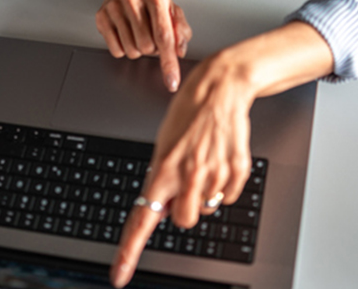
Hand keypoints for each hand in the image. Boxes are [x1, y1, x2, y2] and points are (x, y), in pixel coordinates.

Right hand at [96, 0, 191, 91]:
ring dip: (138, 49)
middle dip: (152, 48)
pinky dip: (124, 48)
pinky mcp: (101, 17)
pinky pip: (116, 51)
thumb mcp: (173, 9)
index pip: (164, 36)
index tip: (172, 81)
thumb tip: (179, 51)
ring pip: (131, 51)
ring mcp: (114, 8)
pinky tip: (126, 34)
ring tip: (138, 33)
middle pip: (147, 47)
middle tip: (151, 35)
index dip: (169, 62)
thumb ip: (181, 30)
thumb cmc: (151, 0)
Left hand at [111, 52, 253, 287]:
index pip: (141, 220)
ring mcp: (215, 175)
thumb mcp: (163, 144)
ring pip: (206, 209)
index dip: (128, 251)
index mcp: (162, 169)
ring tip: (202, 163)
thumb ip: (161, 179)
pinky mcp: (238, 171)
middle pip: (183, 221)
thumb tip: (165, 208)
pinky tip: (219, 161)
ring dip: (202, 196)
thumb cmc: (188, 112)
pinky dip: (223, 186)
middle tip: (183, 186)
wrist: (221, 88)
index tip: (119, 275)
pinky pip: (228, 197)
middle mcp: (188, 176)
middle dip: (182, 210)